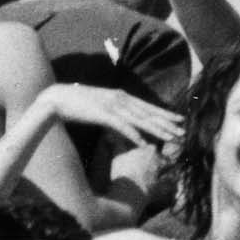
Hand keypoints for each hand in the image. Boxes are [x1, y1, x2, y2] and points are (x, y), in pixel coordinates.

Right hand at [41, 85, 185, 157]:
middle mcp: (120, 99)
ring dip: (157, 130)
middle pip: (148, 112)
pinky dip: (134, 134)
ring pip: (140, 120)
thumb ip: (113, 111)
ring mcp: (112, 106)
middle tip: (183, 130)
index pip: (147, 106)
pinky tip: (144, 143)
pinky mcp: (102, 114)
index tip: (179, 120)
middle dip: (167, 123)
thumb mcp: (100, 105)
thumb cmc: (76, 104)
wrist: (55, 99)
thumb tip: (122, 119)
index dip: (165, 113)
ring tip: (171, 138)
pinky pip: (122, 126)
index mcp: (120, 96)